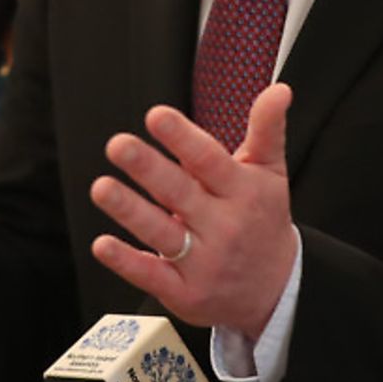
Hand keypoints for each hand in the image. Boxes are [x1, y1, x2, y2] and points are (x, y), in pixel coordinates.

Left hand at [89, 84, 299, 339]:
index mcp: (242, 192)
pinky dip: (127, 261)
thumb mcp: (271, 174)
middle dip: (148, 169)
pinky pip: (151, 275)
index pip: (210, 160)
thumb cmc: (263, 221)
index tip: (156, 116)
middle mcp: (223, 226)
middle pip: (180, 193)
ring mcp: (203, 261)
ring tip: (102, 188)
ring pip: (162, 232)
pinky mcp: (184, 292)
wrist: (277, 291)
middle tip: (118, 145)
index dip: (182, 138)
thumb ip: (268, 129)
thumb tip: (279, 89)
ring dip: (129, 211)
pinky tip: (103, 244)